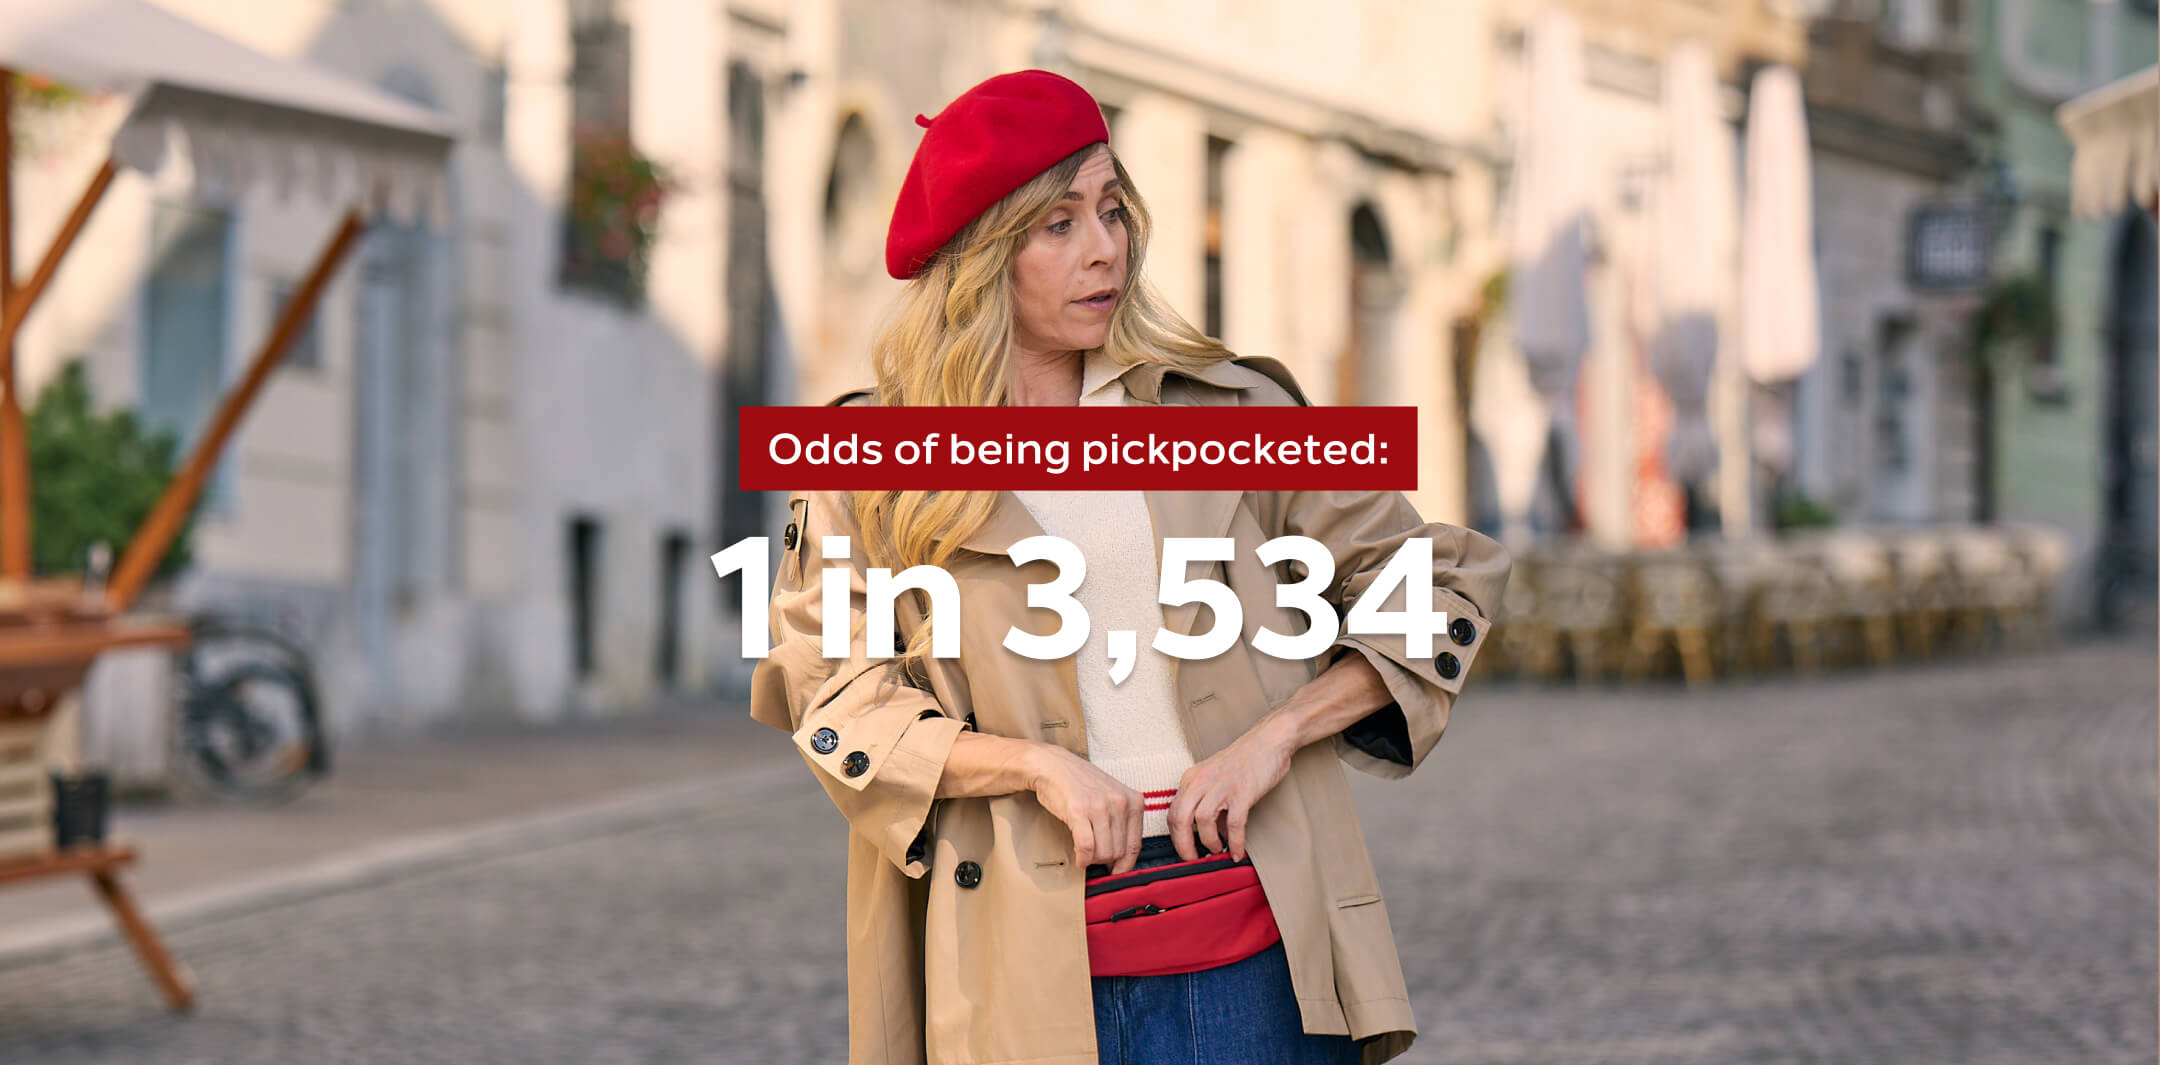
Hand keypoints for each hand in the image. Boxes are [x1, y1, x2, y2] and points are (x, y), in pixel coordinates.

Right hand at [1027, 744, 1145, 873]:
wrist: (1053, 766)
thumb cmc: (1081, 784)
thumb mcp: (1112, 797)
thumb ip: (1122, 824)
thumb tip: (1122, 860)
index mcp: (1133, 800)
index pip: (1135, 845)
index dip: (1125, 865)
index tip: (1116, 872)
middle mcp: (1120, 802)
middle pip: (1119, 852)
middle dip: (1105, 861)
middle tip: (1094, 858)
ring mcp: (1100, 806)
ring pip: (1104, 852)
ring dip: (1093, 861)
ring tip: (1085, 855)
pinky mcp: (1079, 811)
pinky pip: (1086, 847)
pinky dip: (1083, 859)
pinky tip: (1080, 859)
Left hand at [1166, 716, 1295, 861]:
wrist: (1268, 741)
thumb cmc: (1244, 761)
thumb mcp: (1216, 779)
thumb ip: (1210, 805)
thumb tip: (1214, 835)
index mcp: (1192, 778)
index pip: (1172, 812)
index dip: (1176, 837)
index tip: (1185, 851)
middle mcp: (1201, 781)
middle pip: (1180, 818)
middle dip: (1183, 845)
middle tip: (1193, 859)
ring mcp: (1221, 786)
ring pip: (1202, 821)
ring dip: (1209, 842)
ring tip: (1218, 850)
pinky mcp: (1242, 792)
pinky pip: (1234, 824)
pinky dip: (1235, 842)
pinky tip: (1238, 851)